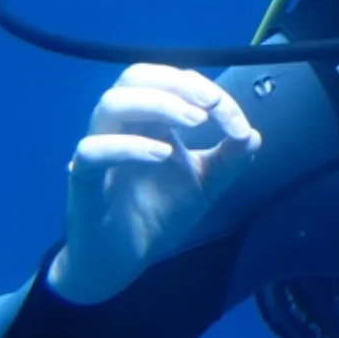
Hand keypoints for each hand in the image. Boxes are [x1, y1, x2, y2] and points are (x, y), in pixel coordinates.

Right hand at [51, 64, 261, 303]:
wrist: (124, 260)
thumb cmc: (157, 214)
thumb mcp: (204, 186)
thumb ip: (229, 161)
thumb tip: (254, 135)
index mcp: (148, 122)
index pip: (172, 84)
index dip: (206, 92)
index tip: (237, 122)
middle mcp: (121, 127)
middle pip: (134, 77)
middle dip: (177, 84)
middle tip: (212, 104)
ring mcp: (100, 150)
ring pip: (111, 103)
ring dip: (158, 104)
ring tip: (195, 122)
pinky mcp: (84, 181)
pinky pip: (92, 150)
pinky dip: (127, 145)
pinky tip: (162, 154)